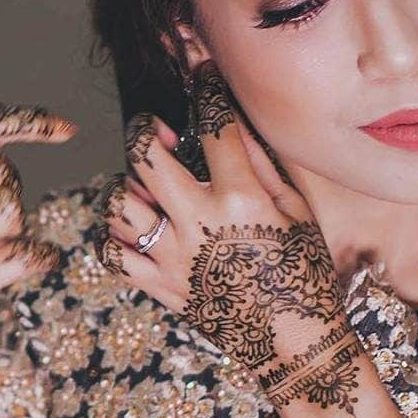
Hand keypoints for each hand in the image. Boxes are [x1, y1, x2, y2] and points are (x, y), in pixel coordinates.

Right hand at [0, 104, 75, 407]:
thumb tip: (35, 128)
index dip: (23, 122)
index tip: (67, 130)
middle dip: (13, 191)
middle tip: (0, 227)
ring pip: (7, 206)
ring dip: (20, 229)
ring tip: (0, 251)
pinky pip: (22, 253)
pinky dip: (39, 257)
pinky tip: (32, 265)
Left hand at [92, 60, 365, 414]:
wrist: (294, 343)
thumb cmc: (304, 274)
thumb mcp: (295, 211)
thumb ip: (258, 163)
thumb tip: (230, 120)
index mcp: (241, 199)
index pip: (214, 124)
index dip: (206, 87)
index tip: (201, 74)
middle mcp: (198, 223)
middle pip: (144, 155)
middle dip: (147, 130)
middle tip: (163, 136)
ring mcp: (172, 257)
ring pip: (120, 201)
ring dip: (132, 186)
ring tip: (153, 190)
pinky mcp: (158, 286)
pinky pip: (113, 251)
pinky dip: (118, 234)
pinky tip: (142, 228)